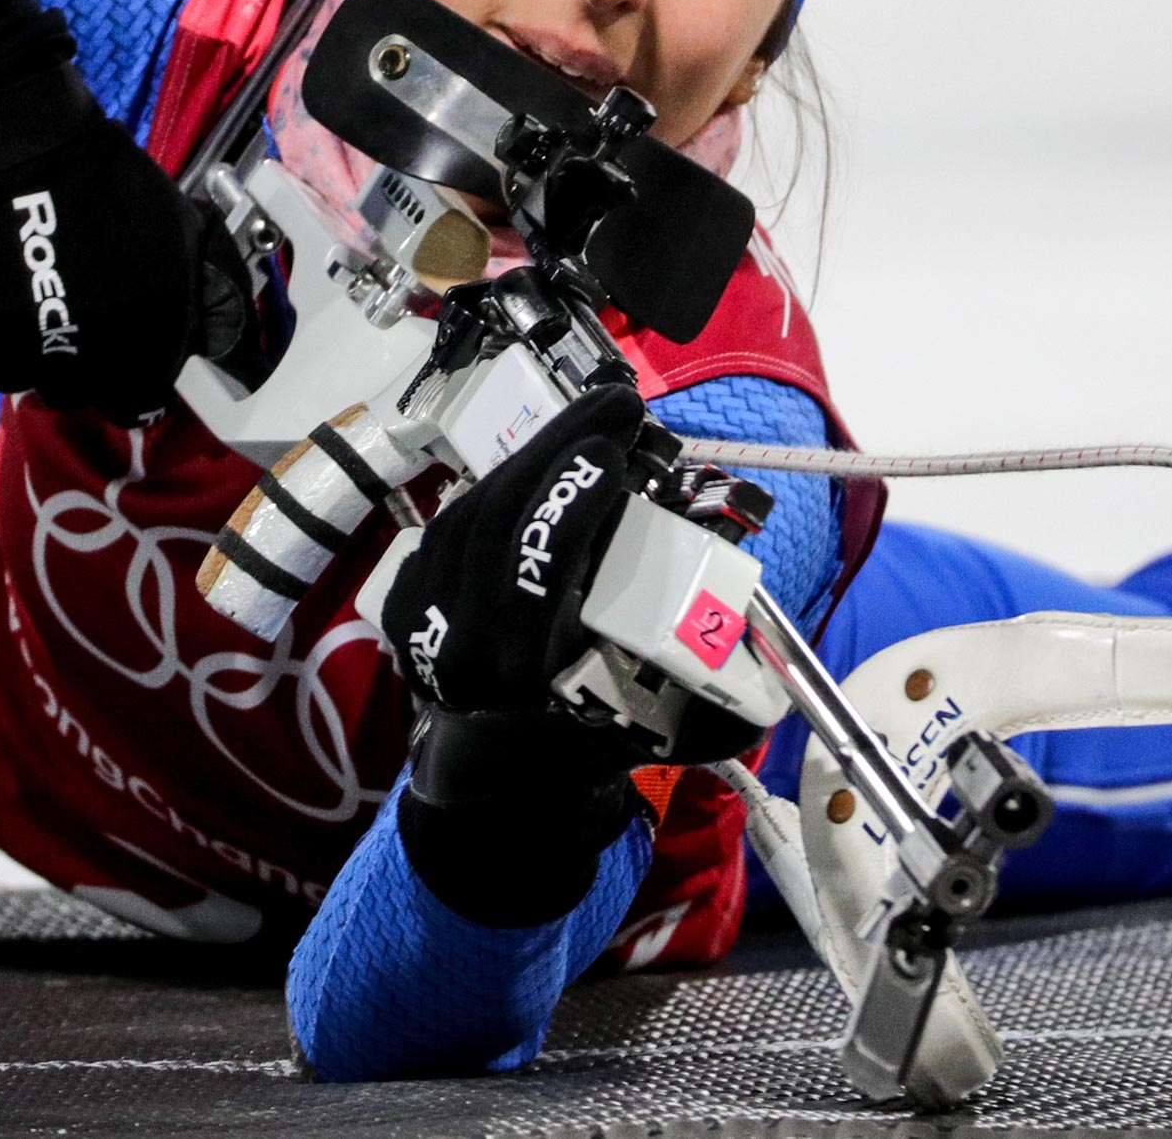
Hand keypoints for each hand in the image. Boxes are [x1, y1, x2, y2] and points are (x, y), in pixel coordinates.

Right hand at [0, 0, 251, 424]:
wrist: (14, 138)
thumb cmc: (108, 178)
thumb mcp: (180, 228)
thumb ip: (201, 287)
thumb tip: (214, 329)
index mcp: (139, 339)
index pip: (137, 405)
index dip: (134, 382)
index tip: (123, 360)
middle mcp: (77, 358)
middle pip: (74, 394)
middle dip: (78, 366)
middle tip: (72, 317)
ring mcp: (9, 348)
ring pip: (15, 377)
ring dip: (23, 350)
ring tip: (26, 299)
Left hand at [379, 385, 765, 925]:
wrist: (504, 763)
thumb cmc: (588, 733)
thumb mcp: (651, 732)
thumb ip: (708, 710)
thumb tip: (769, 681)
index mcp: (516, 683)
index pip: (530, 576)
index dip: (566, 508)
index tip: (613, 452)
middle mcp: (454, 649)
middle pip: (495, 523)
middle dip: (557, 452)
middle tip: (618, 408)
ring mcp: (416, 620)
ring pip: (470, 512)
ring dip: (534, 456)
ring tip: (594, 422)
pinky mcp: (402, 597)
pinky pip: (451, 520)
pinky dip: (504, 480)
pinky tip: (550, 453)